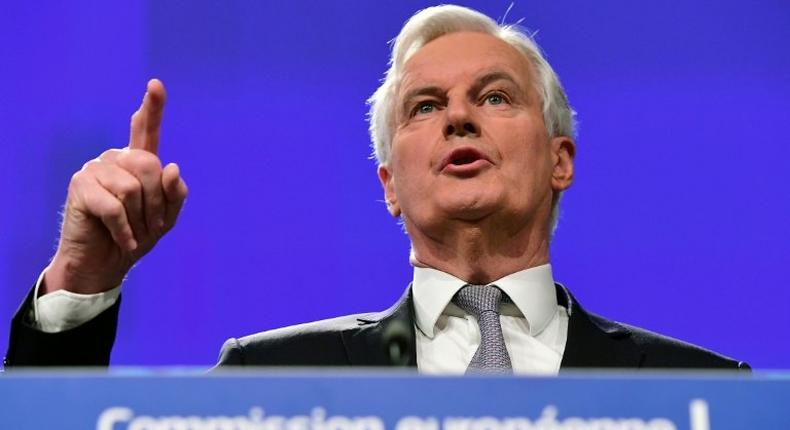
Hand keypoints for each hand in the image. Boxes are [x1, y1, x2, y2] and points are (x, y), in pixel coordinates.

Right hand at [43, 79, 187, 294]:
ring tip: (134, 233)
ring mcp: (96, 169)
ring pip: (133, 187)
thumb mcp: (166, 217)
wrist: (105, 264)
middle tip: (150, 227)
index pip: (146, 131)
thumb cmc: (136, 237)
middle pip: (150, 167)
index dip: (153, 108)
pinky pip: (114, 206)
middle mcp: (116, 159)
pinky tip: (124, 240)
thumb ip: (175, 193)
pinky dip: (125, 230)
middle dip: (156, 204)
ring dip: (140, 219)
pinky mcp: (80, 185)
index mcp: (138, 162)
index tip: (156, 85)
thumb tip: (171, 167)